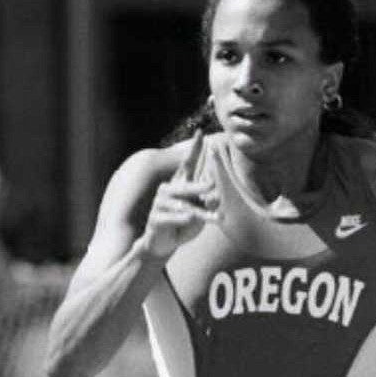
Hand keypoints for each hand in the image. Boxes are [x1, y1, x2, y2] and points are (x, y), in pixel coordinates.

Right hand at [137, 132, 219, 258]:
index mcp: (181, 184)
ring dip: (202, 213)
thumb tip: (215, 197)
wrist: (164, 244)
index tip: (201, 132)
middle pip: (187, 185)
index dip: (195, 149)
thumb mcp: (202, 213)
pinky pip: (173, 217)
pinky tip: (191, 220)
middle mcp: (168, 190)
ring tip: (219, 219)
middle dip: (200, 185)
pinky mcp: (156, 218)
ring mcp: (160, 203)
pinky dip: (184, 220)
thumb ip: (208, 204)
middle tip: (214, 184)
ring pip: (184, 206)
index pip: (188, 163)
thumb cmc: (184, 224)